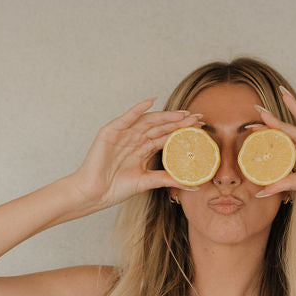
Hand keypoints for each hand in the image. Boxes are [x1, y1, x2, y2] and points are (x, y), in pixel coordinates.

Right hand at [72, 98, 201, 211]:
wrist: (94, 193)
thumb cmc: (116, 188)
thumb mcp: (147, 182)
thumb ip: (167, 179)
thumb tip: (191, 184)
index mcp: (143, 149)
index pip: (167, 136)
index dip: (183, 131)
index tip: (201, 128)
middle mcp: (135, 139)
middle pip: (161, 127)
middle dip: (179, 122)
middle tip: (198, 118)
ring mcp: (124, 134)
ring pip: (148, 121)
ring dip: (165, 116)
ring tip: (182, 113)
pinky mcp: (111, 131)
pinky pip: (127, 117)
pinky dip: (138, 109)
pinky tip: (151, 102)